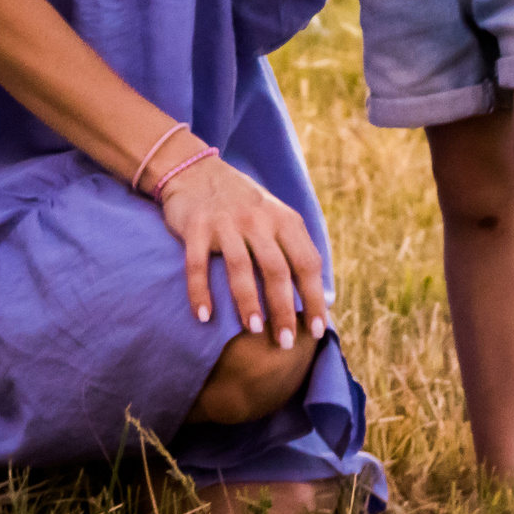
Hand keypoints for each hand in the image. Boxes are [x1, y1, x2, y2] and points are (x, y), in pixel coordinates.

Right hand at [157, 155, 330, 349]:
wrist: (195, 170)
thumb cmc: (242, 205)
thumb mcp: (275, 216)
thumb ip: (294, 247)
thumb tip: (319, 296)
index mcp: (283, 219)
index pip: (307, 263)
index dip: (314, 298)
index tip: (315, 330)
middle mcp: (257, 219)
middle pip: (277, 269)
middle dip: (284, 309)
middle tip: (284, 343)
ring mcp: (225, 222)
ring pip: (241, 267)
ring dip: (248, 302)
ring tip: (253, 330)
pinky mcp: (195, 226)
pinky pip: (197, 264)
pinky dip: (200, 292)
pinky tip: (204, 317)